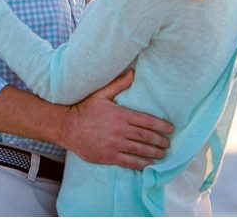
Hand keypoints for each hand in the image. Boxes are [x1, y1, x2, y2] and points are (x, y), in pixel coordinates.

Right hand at [53, 70, 172, 169]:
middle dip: (160, 141)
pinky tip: (149, 165)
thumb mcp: (100, 93)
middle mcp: (120, 130)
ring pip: (140, 150)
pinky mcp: (108, 156)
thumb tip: (133, 72)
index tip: (170, 129)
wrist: (66, 126)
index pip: (147, 121)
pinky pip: (129, 162)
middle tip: (168, 143)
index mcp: (120, 114)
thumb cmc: (84, 108)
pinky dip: (142, 164)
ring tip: (162, 154)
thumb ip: (118, 84)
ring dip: (154, 153)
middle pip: (146, 137)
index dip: (161, 126)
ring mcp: (114, 145)